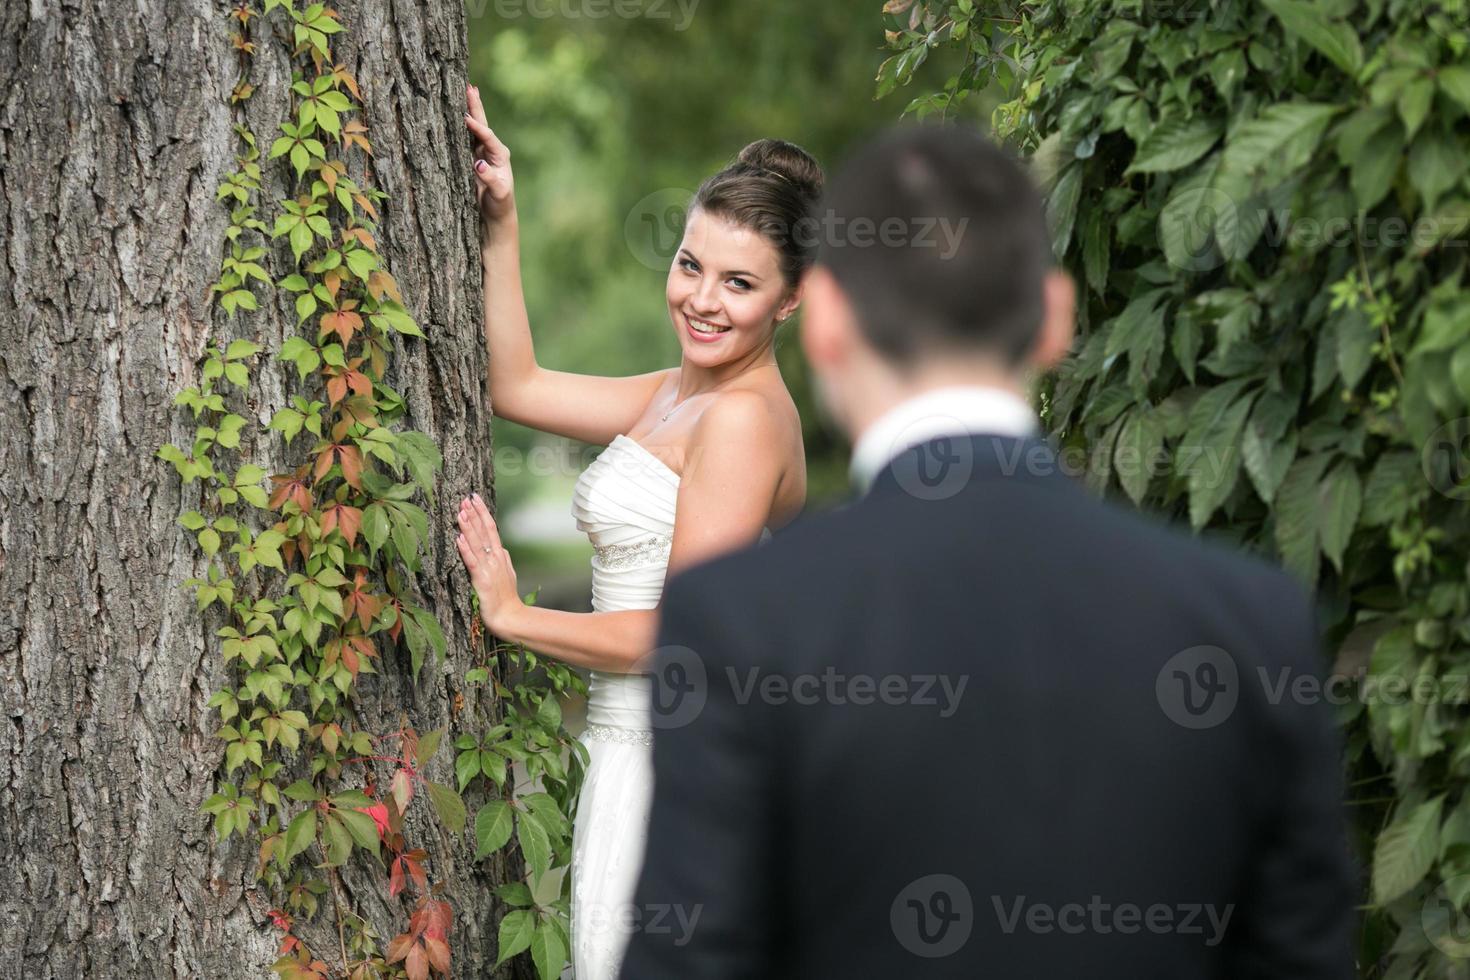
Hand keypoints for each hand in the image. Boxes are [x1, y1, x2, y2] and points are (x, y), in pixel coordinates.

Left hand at [455, 492, 521, 634]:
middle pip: (485, 531)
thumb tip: (500, 547)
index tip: (475, 498)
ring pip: (477, 543)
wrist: (510, 617)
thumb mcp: (508, 574)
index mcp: (500, 555)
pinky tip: (459, 538)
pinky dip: (465, 549)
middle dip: (475, 513)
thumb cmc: (507, 598)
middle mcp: (495, 558)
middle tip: (465, 498)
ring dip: (468, 527)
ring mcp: (489, 568)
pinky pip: (472, 562)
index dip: (482, 512)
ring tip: (460, 512)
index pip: (491, 528)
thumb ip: (503, 559)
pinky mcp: (482, 580)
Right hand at [464, 83, 515, 231]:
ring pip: (474, 127)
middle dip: (476, 106)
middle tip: (470, 87)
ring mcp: (481, 152)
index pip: (488, 137)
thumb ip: (491, 179)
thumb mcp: (499, 194)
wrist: (496, 214)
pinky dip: (461, 122)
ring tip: (466, 89)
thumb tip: (478, 164)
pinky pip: (465, 136)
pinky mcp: (471, 156)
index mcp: (501, 156)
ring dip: (469, 109)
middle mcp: (492, 150)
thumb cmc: (499, 204)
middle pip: (483, 124)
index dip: (477, 127)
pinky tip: (457, 110)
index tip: (465, 117)